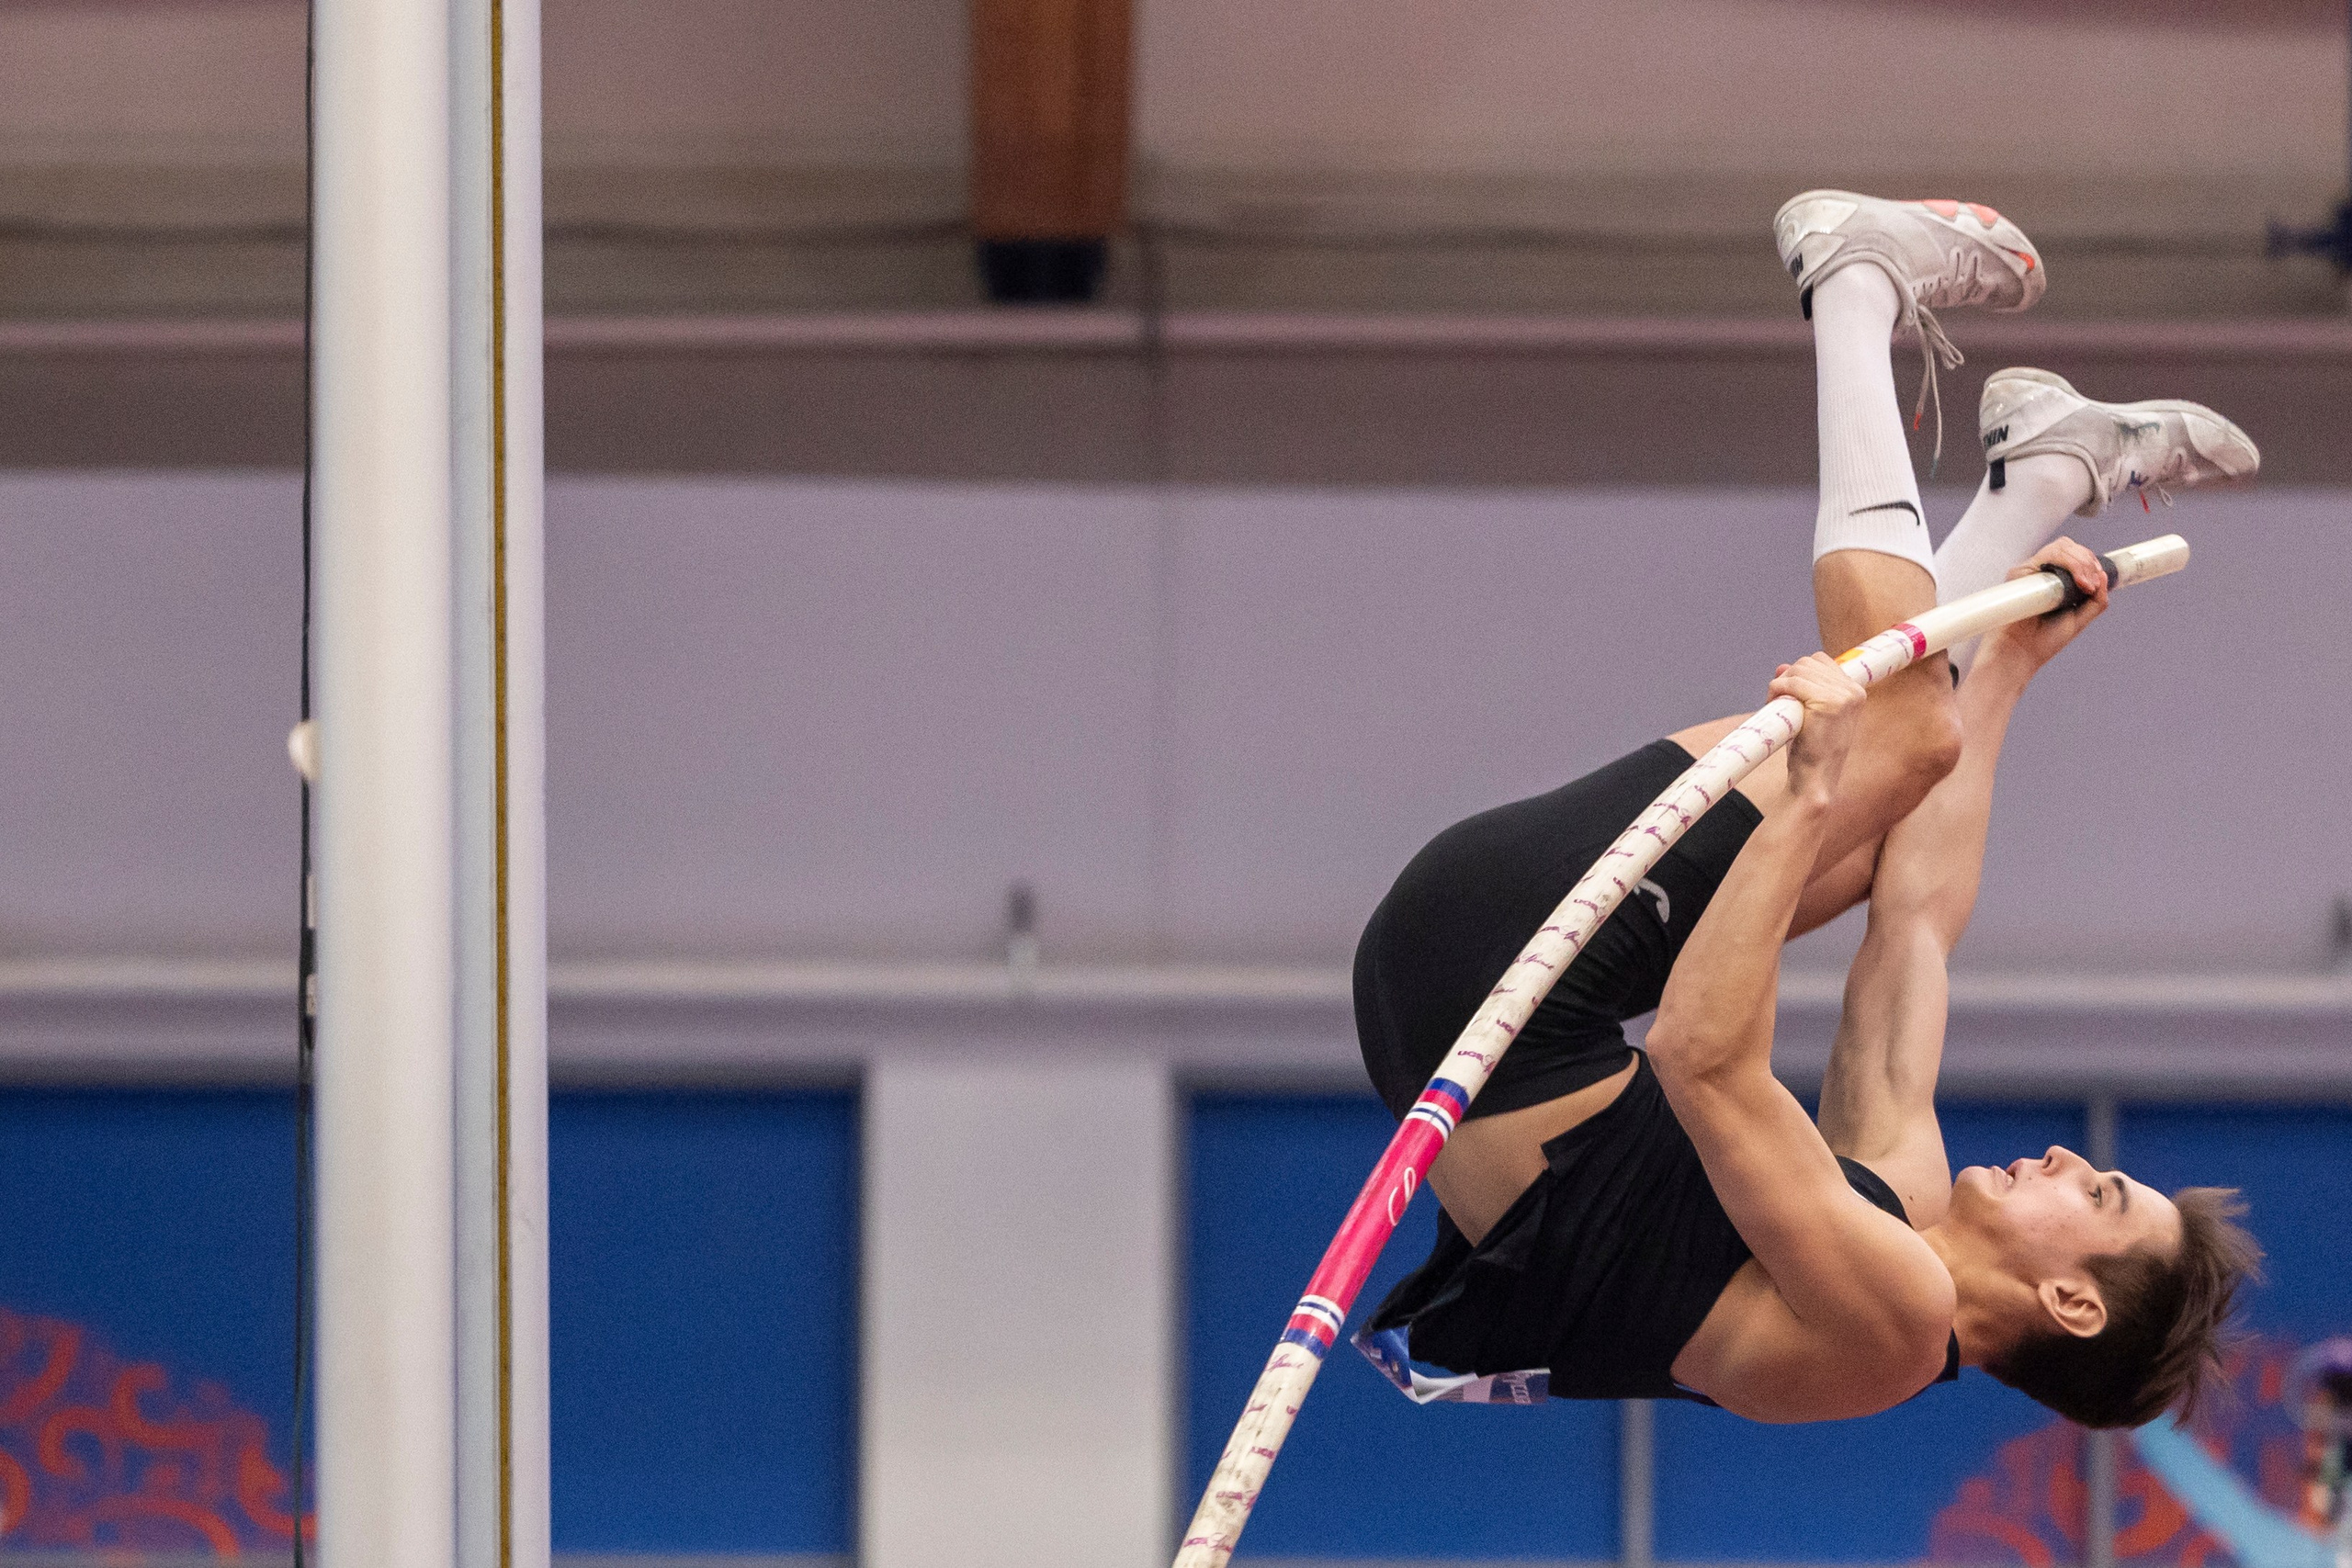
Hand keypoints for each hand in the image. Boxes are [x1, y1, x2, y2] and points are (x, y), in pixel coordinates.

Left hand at [1771, 651, 1867, 805]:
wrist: (1815, 778)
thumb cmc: (1811, 749)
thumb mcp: (1809, 714)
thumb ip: (1802, 688)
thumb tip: (1781, 667)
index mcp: (1854, 691)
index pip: (1821, 661)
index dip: (1799, 672)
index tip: (1786, 690)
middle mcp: (1853, 690)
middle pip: (1808, 662)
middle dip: (1788, 677)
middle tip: (1777, 700)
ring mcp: (1843, 696)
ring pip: (1800, 669)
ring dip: (1781, 683)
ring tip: (1775, 704)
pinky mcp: (1828, 702)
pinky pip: (1794, 682)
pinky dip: (1778, 689)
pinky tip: (1774, 703)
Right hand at [1978, 537, 2108, 676]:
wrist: (2020, 654)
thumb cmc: (2044, 640)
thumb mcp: (2080, 618)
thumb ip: (2096, 600)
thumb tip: (2103, 574)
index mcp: (2054, 581)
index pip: (2074, 555)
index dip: (2090, 562)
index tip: (2097, 582)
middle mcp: (2041, 573)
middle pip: (2069, 546)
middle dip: (2088, 561)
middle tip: (2092, 585)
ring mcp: (2030, 572)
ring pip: (2061, 548)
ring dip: (2081, 563)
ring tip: (2087, 585)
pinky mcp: (2020, 574)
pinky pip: (2046, 556)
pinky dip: (2068, 564)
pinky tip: (2078, 583)